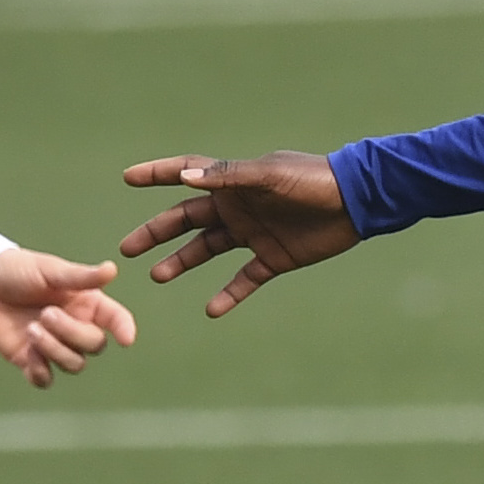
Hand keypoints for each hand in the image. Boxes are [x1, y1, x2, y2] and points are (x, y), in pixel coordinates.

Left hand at [0, 250, 136, 387]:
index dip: (124, 329)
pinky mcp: (31, 360)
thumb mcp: (50, 270)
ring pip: (74, 364)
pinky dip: (40, 371)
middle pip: (93, 345)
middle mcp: (75, 326)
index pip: (115, 320)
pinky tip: (28, 354)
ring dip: (55, 349)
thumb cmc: (18, 270)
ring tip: (32, 329)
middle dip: (71, 333)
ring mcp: (54, 345)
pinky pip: (46, 379)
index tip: (125, 339)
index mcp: (86, 303)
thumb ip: (80, 276)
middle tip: (45, 313)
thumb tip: (112, 269)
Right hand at [115, 152, 358, 317]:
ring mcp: (253, 234)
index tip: (128, 178)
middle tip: (127, 249)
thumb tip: (184, 178)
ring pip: (208, 250)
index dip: (157, 174)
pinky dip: (228, 294)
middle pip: (186, 220)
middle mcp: (237, 207)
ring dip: (182, 262)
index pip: (186, 174)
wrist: (356, 203)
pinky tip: (211, 309)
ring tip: (158, 276)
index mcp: (233, 182)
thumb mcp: (269, 176)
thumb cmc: (312, 181)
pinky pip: (244, 279)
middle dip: (157, 232)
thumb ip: (228, 177)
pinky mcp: (273, 258)